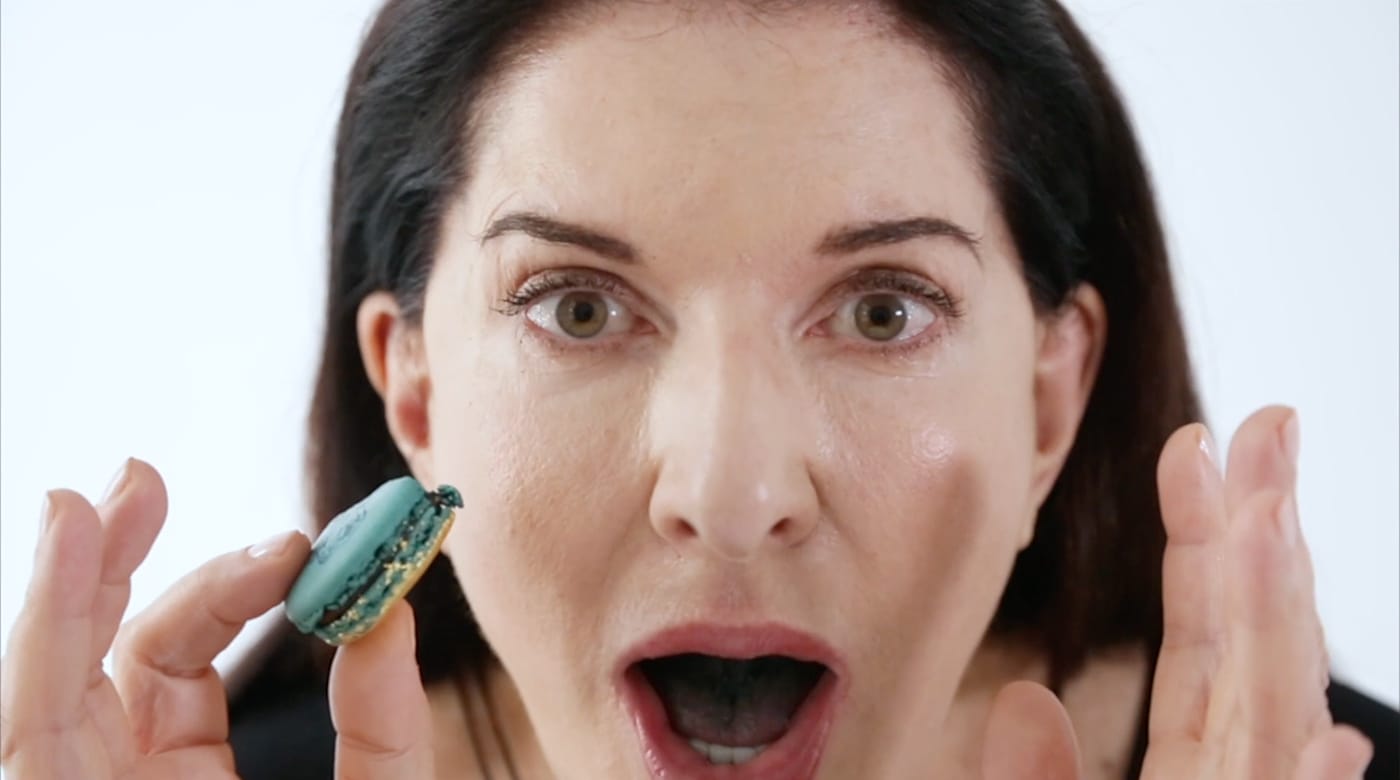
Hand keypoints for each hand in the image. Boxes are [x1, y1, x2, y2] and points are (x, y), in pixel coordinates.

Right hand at [0, 459, 436, 778]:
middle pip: (106, 659)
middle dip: (112, 562)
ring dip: (64, 582)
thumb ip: (383, 725)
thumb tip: (389, 609)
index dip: (227, 590)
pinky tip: (69, 543)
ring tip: (80, 501)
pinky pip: (38, 725)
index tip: (293, 545)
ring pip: (57, 683)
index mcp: (198, 779)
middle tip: (138, 476)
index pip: (183, 666)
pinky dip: (46, 632)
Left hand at [979, 407, 1373, 778]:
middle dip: (1263, 530)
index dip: (1201, 537)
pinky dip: (1313, 777)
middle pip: (1256, 639)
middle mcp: (1241, 767)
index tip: (1191, 444)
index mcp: (1196, 756)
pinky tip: (1334, 734)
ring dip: (1277, 613)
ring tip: (1268, 516)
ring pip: (1275, 711)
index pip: (1202, 630)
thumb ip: (1039, 772)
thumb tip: (1022, 698)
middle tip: (1268, 421)